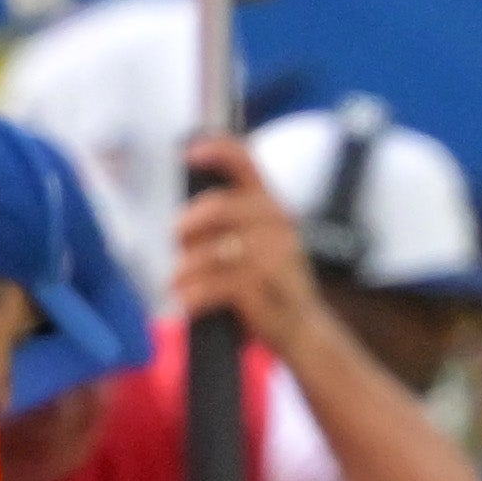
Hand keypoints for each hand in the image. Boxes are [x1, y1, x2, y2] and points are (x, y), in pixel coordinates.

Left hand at [171, 142, 318, 355]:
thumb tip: (182, 221)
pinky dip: (193, 295)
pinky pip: (213, 286)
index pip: (246, 162)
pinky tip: (188, 302)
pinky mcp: (262, 289)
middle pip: (218, 207)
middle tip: (177, 242)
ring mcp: (274, 257)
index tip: (189, 153)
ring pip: (211, 252)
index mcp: (273, 206)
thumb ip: (230, 225)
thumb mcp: (260, 244)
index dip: (216, 150)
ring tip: (178, 283)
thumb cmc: (270, 285)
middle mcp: (278, 225)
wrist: (304, 330)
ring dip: (186, 269)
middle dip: (187, 226)